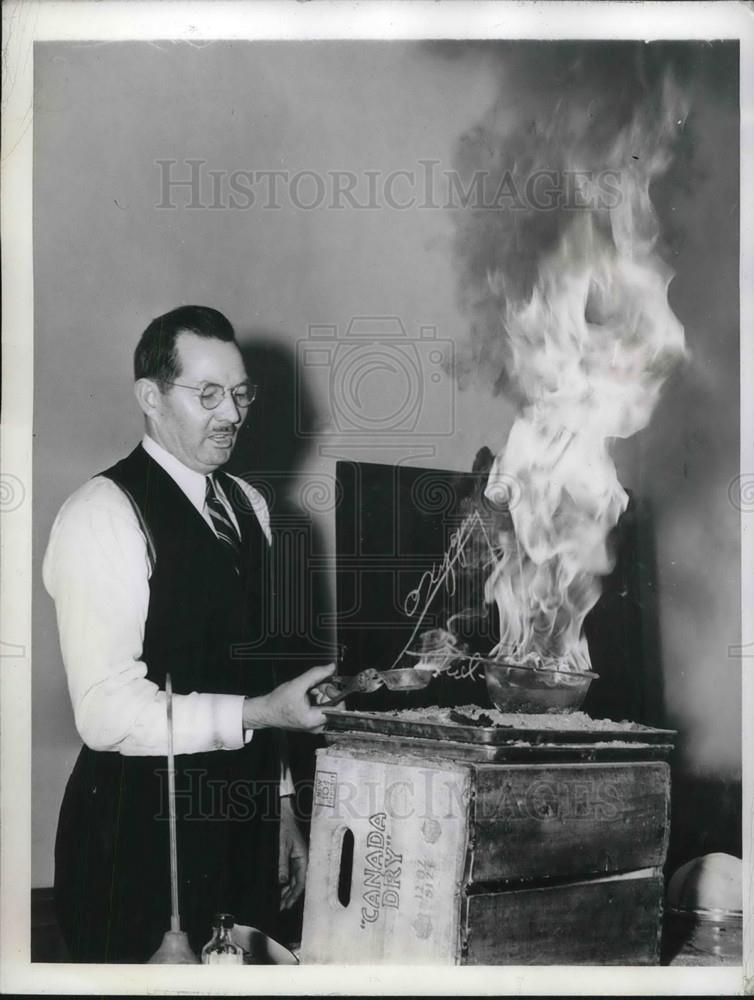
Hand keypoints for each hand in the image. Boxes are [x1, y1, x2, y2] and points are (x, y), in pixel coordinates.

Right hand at [242, 663, 334, 732]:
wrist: (265, 711)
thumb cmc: (277, 704)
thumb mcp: (297, 684)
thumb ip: (316, 674)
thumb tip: (330, 668)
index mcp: (314, 721)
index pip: (339, 707)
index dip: (334, 693)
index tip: (325, 685)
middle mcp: (317, 726)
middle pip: (333, 705)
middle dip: (325, 692)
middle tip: (314, 686)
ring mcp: (314, 725)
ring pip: (328, 705)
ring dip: (321, 694)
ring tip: (309, 690)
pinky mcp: (311, 722)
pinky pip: (321, 708)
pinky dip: (317, 699)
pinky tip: (308, 696)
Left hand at [278, 796, 307, 910]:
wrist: (281, 811)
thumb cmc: (283, 824)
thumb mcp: (281, 845)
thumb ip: (282, 864)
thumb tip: (281, 881)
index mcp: (303, 857)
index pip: (301, 882)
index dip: (294, 895)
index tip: (285, 905)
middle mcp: (302, 859)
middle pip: (298, 882)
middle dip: (290, 896)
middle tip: (280, 907)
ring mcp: (297, 857)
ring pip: (294, 879)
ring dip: (287, 890)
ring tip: (279, 901)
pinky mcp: (291, 855)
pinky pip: (290, 872)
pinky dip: (285, 881)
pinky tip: (279, 887)